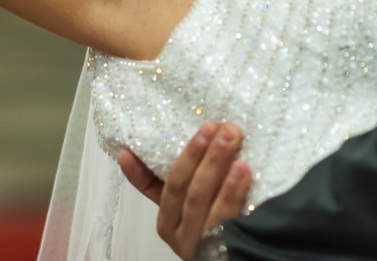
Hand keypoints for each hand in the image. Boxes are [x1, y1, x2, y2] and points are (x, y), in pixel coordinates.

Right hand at [120, 121, 251, 258]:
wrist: (249, 251)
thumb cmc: (227, 218)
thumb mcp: (208, 198)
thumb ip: (199, 174)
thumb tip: (207, 133)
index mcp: (169, 217)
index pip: (150, 188)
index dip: (137, 171)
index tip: (127, 151)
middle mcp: (177, 230)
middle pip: (179, 187)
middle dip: (195, 153)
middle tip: (212, 127)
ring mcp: (197, 240)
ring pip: (198, 198)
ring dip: (213, 164)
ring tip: (229, 139)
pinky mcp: (219, 247)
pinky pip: (224, 216)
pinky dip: (232, 191)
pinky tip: (243, 171)